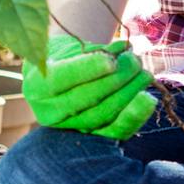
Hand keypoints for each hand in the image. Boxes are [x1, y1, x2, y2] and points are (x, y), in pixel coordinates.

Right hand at [22, 35, 156, 139]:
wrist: (58, 77)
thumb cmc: (64, 56)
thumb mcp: (67, 47)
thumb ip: (91, 51)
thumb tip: (121, 52)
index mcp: (36, 85)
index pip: (62, 78)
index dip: (88, 69)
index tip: (112, 60)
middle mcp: (49, 111)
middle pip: (86, 98)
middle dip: (117, 78)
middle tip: (135, 61)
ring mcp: (70, 127)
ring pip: (103, 115)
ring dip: (129, 93)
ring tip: (144, 74)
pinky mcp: (90, 135)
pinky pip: (114, 131)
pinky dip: (134, 116)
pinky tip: (148, 99)